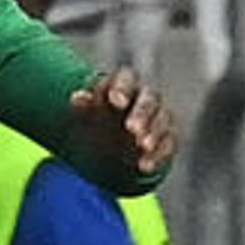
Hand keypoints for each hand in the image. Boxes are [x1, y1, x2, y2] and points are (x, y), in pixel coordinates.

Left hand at [64, 67, 175, 186]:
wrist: (110, 140)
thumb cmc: (97, 118)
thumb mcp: (85, 113)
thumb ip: (82, 105)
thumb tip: (78, 98)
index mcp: (124, 84)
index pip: (126, 79)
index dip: (122, 88)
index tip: (115, 101)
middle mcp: (145, 97)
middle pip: (149, 100)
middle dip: (141, 113)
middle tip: (132, 128)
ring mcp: (159, 117)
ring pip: (162, 120)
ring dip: (154, 133)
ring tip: (143, 145)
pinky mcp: (167, 138)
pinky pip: (167, 144)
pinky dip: (157, 156)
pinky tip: (144, 166)